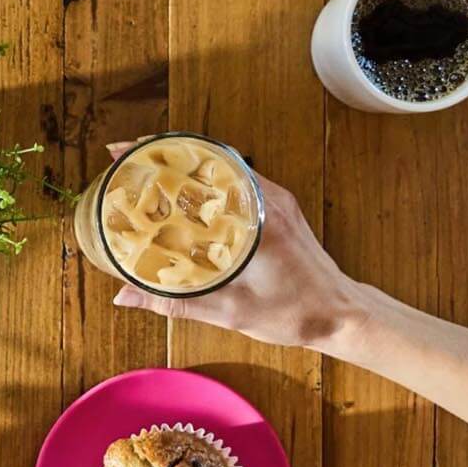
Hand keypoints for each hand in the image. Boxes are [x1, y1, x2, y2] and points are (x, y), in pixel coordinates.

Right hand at [105, 145, 375, 350]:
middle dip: (161, 156)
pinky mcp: (277, 208)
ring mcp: (274, 199)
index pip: (201, 164)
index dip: (159, 153)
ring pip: (219, 169)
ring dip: (181, 168)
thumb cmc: (296, 313)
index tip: (125, 151)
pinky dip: (201, 185)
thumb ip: (175, 302)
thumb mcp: (230, 312)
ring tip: (143, 177)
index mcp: (257, 213)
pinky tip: (178, 200)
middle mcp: (267, 196)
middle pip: (206, 158)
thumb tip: (126, 296)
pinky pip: (233, 183)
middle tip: (124, 164)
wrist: (343, 315)